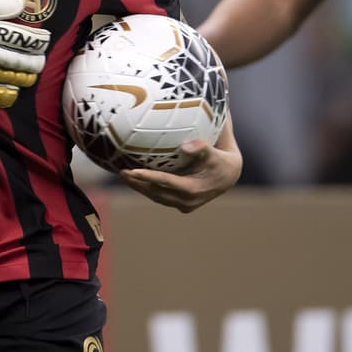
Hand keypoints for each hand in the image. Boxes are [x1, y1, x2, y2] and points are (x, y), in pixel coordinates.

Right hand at [0, 0, 50, 107]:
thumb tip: (20, 5)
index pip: (16, 37)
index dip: (35, 40)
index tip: (46, 40)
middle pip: (14, 58)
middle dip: (32, 60)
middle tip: (42, 60)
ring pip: (3, 76)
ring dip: (22, 76)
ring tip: (33, 75)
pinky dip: (1, 93)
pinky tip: (13, 93)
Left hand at [119, 139, 241, 212]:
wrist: (229, 176)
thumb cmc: (221, 160)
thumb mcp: (214, 153)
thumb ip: (201, 148)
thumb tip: (185, 145)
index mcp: (193, 190)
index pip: (166, 183)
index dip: (148, 177)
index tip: (132, 171)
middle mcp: (187, 201)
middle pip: (156, 192)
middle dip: (138, 183)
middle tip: (121, 171)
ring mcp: (183, 205)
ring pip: (156, 197)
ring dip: (139, 188)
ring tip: (124, 176)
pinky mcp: (180, 204)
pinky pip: (160, 197)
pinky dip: (147, 189)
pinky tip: (136, 180)